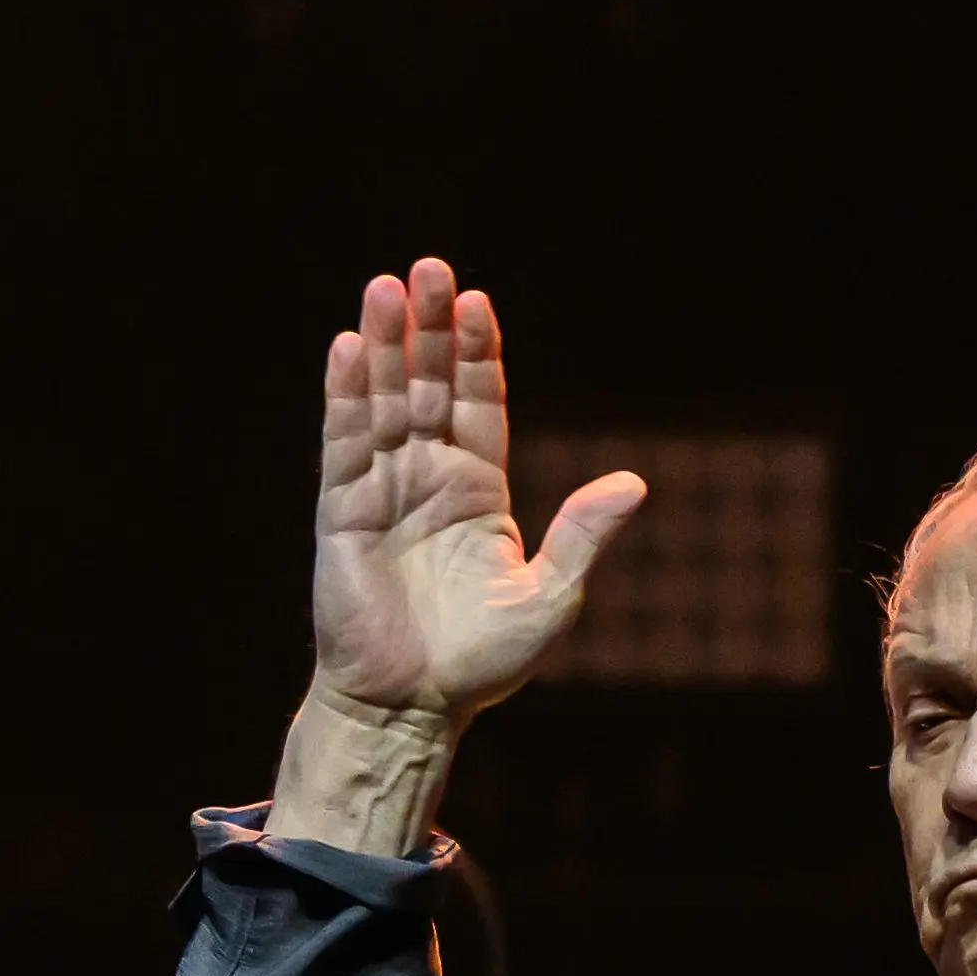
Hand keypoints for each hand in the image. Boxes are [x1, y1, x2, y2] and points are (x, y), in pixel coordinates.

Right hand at [312, 259, 642, 727]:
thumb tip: (635, 482)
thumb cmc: (481, 661)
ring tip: (387, 286)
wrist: (413, 707)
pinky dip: (345, 395)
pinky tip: (348, 347)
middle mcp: (428, 478)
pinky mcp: (340, 511)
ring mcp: (381, 489)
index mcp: (478, 490)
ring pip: (383, 401)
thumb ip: (583, 535)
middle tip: (430, 268)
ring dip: (384, 344)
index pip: (476, 403)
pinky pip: (343, 442)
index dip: (475, 354)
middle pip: (427, 385)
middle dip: (427, 329)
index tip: (478, 303)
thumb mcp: (550, 596)